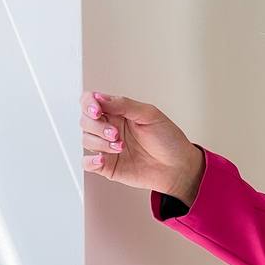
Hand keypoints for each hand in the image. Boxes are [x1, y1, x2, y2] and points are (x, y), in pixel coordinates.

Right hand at [78, 89, 204, 203]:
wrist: (178, 166)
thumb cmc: (168, 139)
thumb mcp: (150, 115)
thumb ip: (124, 105)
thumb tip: (99, 97)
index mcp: (118, 112)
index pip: (90, 101)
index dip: (88, 104)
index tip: (97, 110)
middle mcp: (109, 128)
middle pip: (85, 121)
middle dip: (98, 126)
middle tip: (116, 134)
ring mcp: (107, 147)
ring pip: (86, 140)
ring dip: (100, 143)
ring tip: (120, 147)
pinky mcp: (108, 166)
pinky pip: (87, 163)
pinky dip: (90, 161)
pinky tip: (102, 160)